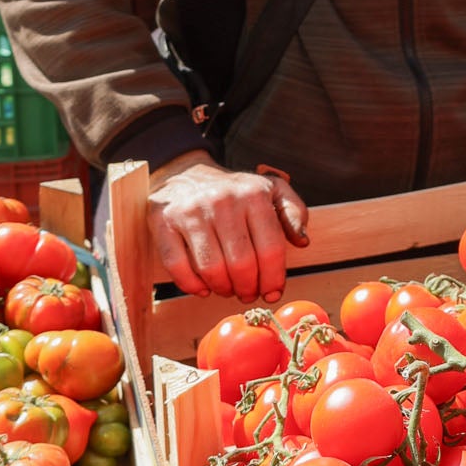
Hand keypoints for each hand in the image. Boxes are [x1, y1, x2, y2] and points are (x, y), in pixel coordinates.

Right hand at [148, 154, 308, 302]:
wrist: (186, 172)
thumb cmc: (234, 190)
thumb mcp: (271, 190)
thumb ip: (293, 212)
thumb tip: (302, 241)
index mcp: (253, 195)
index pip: (271, 249)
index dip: (273, 279)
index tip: (271, 293)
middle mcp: (222, 201)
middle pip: (241, 264)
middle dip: (248, 288)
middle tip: (247, 293)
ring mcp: (191, 211)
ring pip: (211, 268)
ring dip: (222, 288)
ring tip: (227, 288)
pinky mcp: (163, 221)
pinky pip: (177, 265)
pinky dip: (192, 284)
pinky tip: (203, 287)